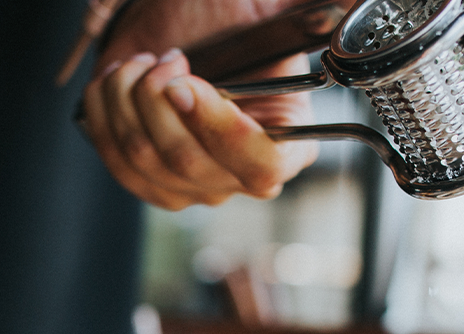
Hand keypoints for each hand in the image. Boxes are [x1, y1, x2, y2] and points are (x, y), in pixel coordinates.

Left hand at [83, 0, 318, 209]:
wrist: (174, 24)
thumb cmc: (226, 17)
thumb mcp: (271, 7)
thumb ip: (313, 7)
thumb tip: (358, 0)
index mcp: (286, 141)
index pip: (260, 164)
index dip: (219, 129)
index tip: (186, 84)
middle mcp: (239, 173)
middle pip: (191, 163)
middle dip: (159, 99)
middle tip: (167, 56)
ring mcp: (191, 184)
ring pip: (147, 160)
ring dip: (130, 99)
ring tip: (142, 63)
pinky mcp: (148, 180)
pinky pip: (116, 160)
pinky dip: (105, 112)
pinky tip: (120, 82)